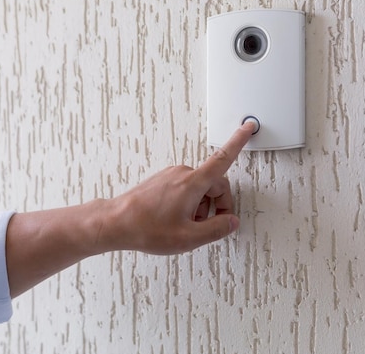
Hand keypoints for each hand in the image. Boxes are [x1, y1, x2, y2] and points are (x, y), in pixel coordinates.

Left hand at [6, 122, 255, 296]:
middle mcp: (182, 173)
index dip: (239, 141)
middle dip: (218, 204)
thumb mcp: (189, 237)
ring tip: (187, 226)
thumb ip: (217, 229)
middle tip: (209, 226)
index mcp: (193, 183)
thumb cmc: (147, 229)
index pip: (223, 158)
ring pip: (200, 187)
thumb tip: (231, 222)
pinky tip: (176, 220)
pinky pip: (185, 188)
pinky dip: (189, 203)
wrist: (116, 223)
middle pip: (215, 182)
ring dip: (202, 206)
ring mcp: (170, 176)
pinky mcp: (161, 181)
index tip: (248, 126)